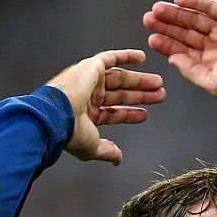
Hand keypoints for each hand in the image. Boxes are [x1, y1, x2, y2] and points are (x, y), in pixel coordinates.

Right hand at [47, 49, 165, 163]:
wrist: (57, 115)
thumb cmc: (71, 133)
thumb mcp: (93, 147)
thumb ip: (106, 151)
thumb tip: (117, 159)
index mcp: (86, 114)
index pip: (113, 112)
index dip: (130, 114)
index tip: (145, 115)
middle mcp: (88, 95)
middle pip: (120, 94)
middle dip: (141, 95)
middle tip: (160, 95)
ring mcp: (89, 80)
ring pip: (120, 79)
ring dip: (140, 80)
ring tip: (159, 83)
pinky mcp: (91, 67)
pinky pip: (110, 58)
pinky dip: (126, 56)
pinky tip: (142, 57)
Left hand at [144, 0, 216, 97]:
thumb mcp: (212, 82)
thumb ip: (192, 72)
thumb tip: (173, 60)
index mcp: (209, 64)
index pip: (183, 52)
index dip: (167, 45)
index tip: (151, 39)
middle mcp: (214, 46)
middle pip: (185, 33)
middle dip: (167, 26)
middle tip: (148, 19)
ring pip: (194, 19)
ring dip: (176, 14)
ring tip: (158, 9)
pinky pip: (209, 6)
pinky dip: (194, 2)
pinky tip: (178, 0)